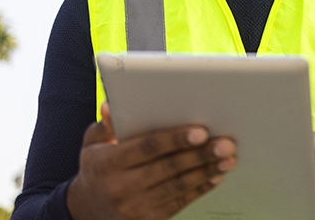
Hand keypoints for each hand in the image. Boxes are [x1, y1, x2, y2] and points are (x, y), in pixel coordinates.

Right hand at [67, 102, 236, 219]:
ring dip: (207, 172)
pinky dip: (200, 189)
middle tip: (225, 144)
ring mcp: (135, 207)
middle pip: (169, 168)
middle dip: (201, 155)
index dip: (176, 139)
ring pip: (178, 186)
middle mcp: (121, 187)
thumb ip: (103, 125)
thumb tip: (110, 105)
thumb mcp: (91, 145)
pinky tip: (215, 177)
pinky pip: (179, 203)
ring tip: (228, 159)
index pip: (148, 147)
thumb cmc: (97, 169)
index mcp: (108, 163)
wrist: (87, 211)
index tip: (201, 132)